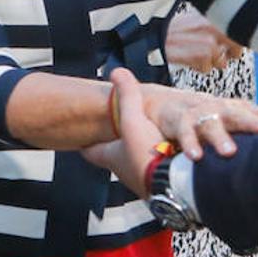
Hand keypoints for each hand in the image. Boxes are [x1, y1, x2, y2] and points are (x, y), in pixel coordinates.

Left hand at [83, 68, 170, 196]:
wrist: (176, 186)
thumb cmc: (148, 155)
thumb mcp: (134, 119)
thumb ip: (127, 95)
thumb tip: (116, 70)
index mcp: (112, 158)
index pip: (91, 151)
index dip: (85, 144)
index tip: (80, 141)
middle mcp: (125, 172)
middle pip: (114, 158)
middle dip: (114, 148)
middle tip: (114, 137)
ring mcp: (144, 181)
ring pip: (137, 165)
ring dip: (139, 156)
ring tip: (146, 144)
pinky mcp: (163, 185)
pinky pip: (158, 170)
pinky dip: (160, 163)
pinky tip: (171, 155)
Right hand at [139, 80, 257, 159]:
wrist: (164, 102)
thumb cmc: (207, 112)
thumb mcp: (234, 116)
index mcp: (237, 109)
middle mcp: (220, 108)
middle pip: (238, 113)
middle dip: (253, 122)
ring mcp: (200, 113)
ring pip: (211, 123)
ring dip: (219, 137)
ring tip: (229, 152)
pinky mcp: (179, 121)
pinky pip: (185, 132)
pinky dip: (190, 143)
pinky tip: (196, 155)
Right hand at [165, 9, 244, 72]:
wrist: (151, 38)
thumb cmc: (170, 30)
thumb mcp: (194, 19)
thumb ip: (213, 24)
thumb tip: (232, 35)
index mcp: (212, 14)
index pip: (240, 29)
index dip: (237, 42)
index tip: (234, 46)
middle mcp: (213, 25)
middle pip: (236, 48)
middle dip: (228, 54)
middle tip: (218, 54)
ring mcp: (210, 41)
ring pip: (222, 62)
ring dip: (210, 62)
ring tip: (194, 53)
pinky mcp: (204, 55)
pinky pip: (208, 69)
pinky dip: (198, 67)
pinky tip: (188, 58)